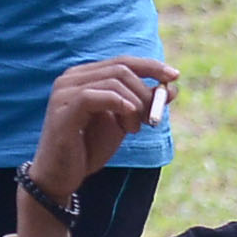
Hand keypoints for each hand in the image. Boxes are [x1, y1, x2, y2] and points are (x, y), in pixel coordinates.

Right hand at [27, 56, 177, 204]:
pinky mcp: (63, 110)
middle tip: (151, 118)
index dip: (151, 66)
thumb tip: (173, 88)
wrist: (61, 175)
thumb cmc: (89, 147)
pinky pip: (96, 96)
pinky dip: (121, 105)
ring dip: (135, 106)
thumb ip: (144, 103)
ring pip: (114, 81)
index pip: (123, 61)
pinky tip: (129, 123)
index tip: (174, 76)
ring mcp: (64, 92)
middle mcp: (72, 78)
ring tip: (133, 129)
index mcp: (85, 76)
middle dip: (145, 93)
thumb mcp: (124, 122)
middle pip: (122, 69)